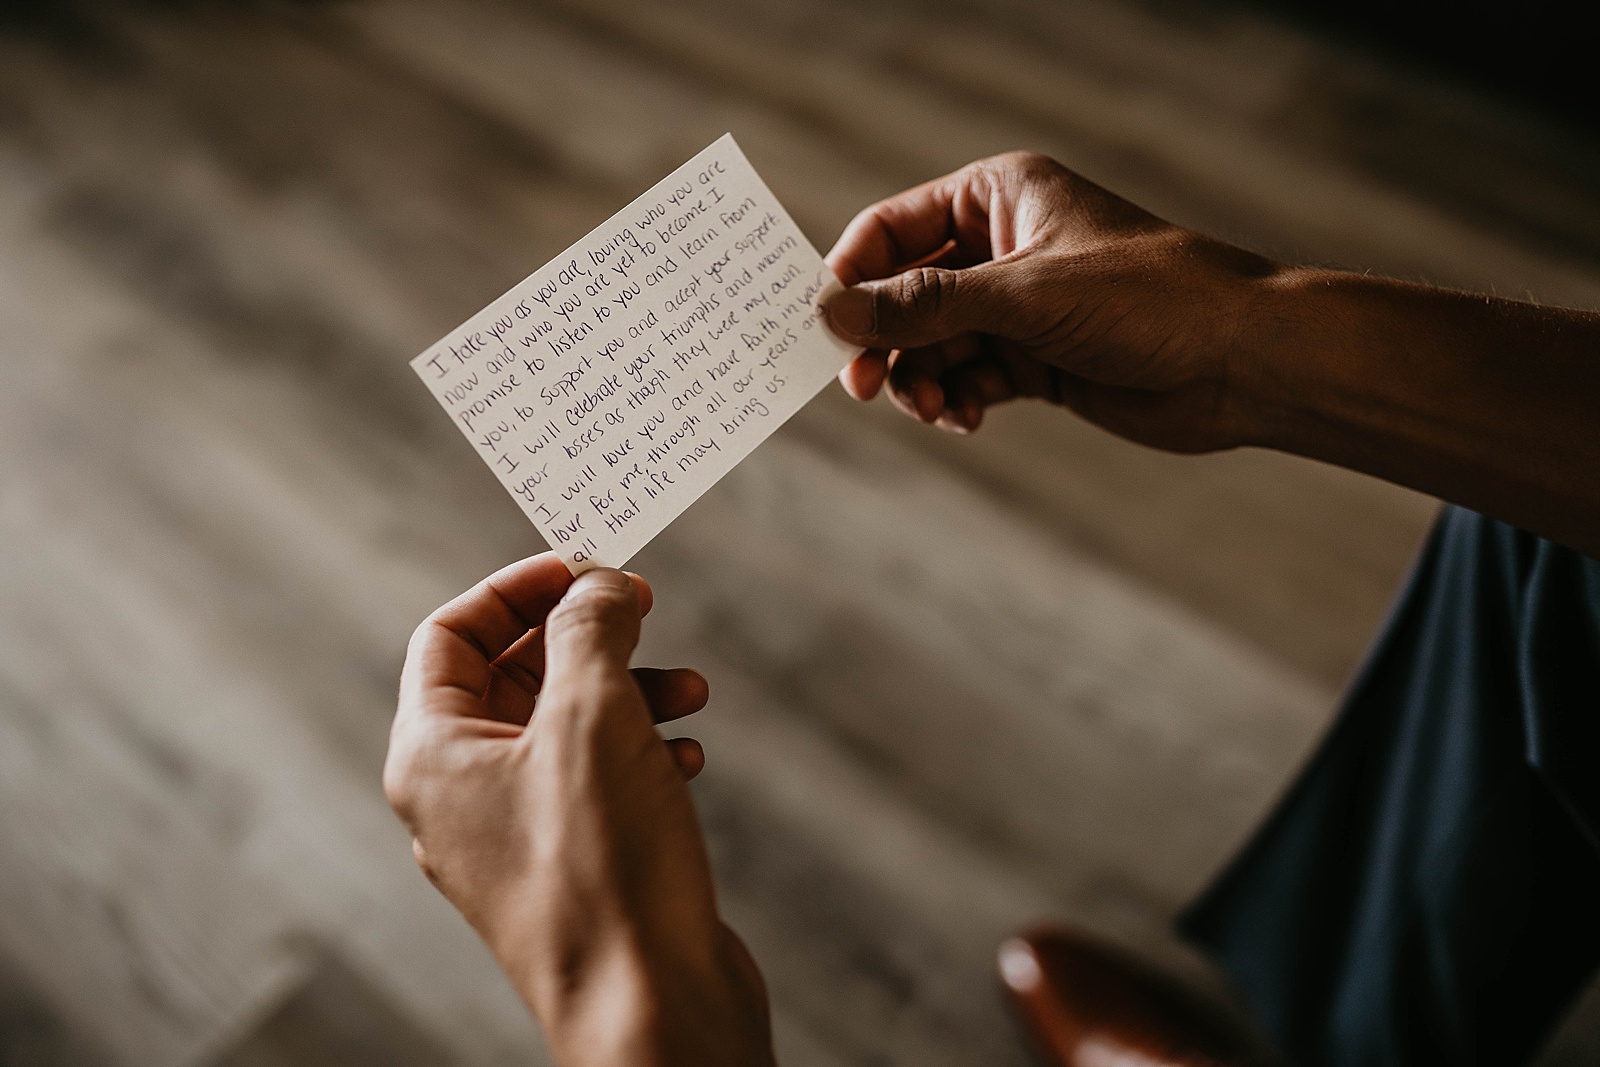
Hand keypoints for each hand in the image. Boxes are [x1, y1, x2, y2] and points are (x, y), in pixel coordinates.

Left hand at [384, 554, 774, 1066]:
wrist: (651, 1008)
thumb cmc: (605, 871)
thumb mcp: (593, 716)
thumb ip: (589, 629)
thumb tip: (598, 584)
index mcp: (433, 757)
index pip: (448, 633)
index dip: (516, 587)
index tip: (584, 567)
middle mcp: (460, 797)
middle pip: (511, 676)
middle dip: (585, 637)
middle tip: (644, 609)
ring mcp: (515, 839)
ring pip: (564, 729)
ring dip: (628, 691)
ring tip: (691, 689)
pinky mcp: (572, 869)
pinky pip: (595, 783)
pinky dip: (640, 752)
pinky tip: (687, 758)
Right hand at [822, 151, 1283, 453]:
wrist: (1241, 361)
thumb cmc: (1149, 298)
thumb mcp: (1025, 296)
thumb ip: (924, 307)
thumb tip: (833, 314)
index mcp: (998, 195)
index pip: (892, 229)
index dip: (852, 277)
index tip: (826, 330)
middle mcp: (1003, 246)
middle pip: (906, 293)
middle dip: (884, 341)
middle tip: (864, 388)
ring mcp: (1020, 307)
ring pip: (934, 345)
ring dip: (921, 381)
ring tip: (934, 412)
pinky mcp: (1039, 360)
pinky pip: (970, 379)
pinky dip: (958, 401)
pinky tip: (966, 420)